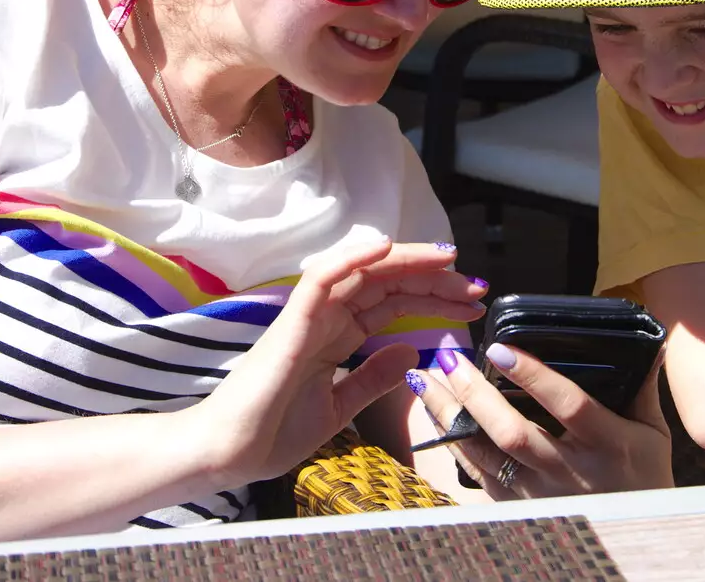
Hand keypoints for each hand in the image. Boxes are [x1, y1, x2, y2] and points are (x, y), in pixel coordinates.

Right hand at [204, 237, 485, 487]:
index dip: (434, 298)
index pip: (394, 303)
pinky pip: (322, 278)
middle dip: (433, 278)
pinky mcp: (292, 322)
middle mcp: (326, 318)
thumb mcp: (340, 407)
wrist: (230, 454)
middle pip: (386, 282)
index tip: (472, 303)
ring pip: (362, 271)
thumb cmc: (274, 432)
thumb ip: (373, 378)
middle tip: (474, 282)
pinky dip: (351, 258)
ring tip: (447, 259)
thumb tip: (412, 352)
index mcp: (337, 336)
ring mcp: (309, 316)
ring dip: (406, 261)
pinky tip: (384, 248)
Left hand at [413, 343, 672, 499]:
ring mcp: (541, 494)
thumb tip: (645, 344)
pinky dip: (454, 442)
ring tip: (424, 381)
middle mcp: (570, 472)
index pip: (567, 405)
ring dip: (450, 415)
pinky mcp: (519, 507)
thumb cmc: (645, 478)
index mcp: (608, 445)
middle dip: (475, 394)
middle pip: (513, 432)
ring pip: (485, 454)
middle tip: (448, 359)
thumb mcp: (652, 433)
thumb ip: (641, 387)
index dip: (532, 376)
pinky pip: (478, 473)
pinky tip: (436, 415)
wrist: (634, 538)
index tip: (500, 348)